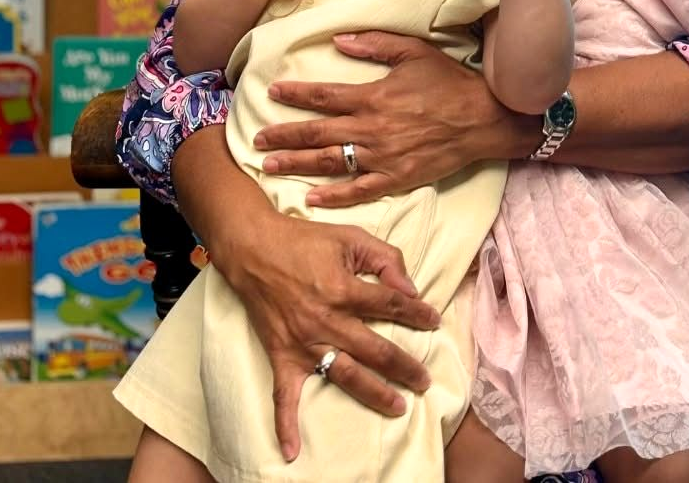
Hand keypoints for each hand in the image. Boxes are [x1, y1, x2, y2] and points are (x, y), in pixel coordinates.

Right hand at [213, 207, 440, 461]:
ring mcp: (303, 343)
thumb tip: (409, 290)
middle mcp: (326, 321)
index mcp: (343, 289)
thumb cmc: (305, 240)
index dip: (417, 313)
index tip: (433, 322)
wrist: (254, 248)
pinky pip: (283, 395)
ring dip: (373, 394)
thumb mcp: (351, 237)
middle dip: (404, 366)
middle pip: (375, 350)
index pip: (390, 306)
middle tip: (424, 380)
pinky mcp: (281, 355)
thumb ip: (385, 259)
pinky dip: (286, 425)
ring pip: (345, 375)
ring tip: (398, 407)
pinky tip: (292, 451)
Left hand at [257, 31, 516, 205]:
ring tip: (268, 165)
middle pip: (318, 133)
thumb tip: (339, 40)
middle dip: (284, 135)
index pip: (324, 95)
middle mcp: (371, 129)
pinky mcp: (396, 178)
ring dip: (296, 163)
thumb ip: (375, 44)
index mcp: (373, 97)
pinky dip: (333, 195)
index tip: (273, 92)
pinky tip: (310, 197)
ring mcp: (382, 157)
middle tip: (256, 139)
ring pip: (329, 162)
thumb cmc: (449, 82)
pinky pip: (358, 190)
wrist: (482, 119)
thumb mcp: (413, 52)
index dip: (296, 94)